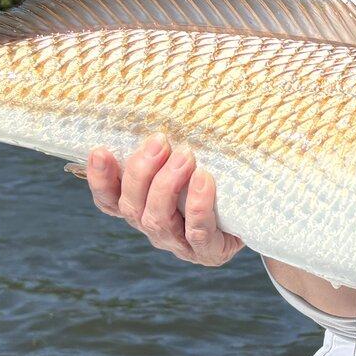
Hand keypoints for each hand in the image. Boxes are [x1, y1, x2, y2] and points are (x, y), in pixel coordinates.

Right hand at [85, 133, 243, 266]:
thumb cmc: (215, 181)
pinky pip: (197, 232)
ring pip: (156, 220)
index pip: (109, 199)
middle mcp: (154, 227)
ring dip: (166, 185)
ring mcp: (178, 243)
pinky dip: (197, 205)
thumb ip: (169, 147)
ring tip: (184, 155)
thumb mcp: (188, 163)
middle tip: (159, 141)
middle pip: (130, 206)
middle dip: (140, 172)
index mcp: (142, 207)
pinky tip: (204, 180)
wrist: (255, 217)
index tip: (100, 149)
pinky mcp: (207, 251)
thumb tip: (165, 104)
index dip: (99, 178)